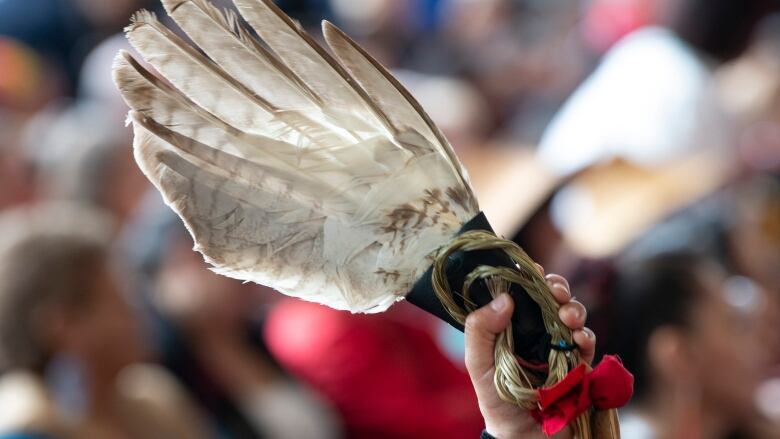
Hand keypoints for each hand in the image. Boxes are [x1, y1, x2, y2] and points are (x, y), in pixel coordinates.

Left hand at [464, 268, 594, 438]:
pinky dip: (585, 334)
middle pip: (551, 297)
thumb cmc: (497, 400)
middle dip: (556, 287)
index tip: (531, 268)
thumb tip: (504, 298)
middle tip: (554, 290)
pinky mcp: (579, 363)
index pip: (521, 292)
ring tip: (567, 316)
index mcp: (511, 326)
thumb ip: (480, 331)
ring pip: (572, 314)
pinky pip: (587, 340)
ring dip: (573, 308)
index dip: (527, 276)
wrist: (525, 438)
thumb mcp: (478, 365)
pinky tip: (577, 338)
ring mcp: (559, 345)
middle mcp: (536, 331)